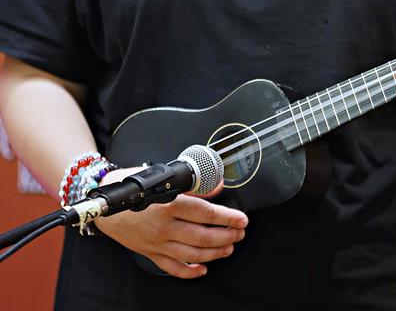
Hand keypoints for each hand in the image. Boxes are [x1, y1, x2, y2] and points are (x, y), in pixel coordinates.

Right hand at [94, 167, 247, 277]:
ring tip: (229, 247)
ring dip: (214, 252)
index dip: (227, 218)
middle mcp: (163, 226)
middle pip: (202, 236)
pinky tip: (202, 268)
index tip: (241, 219)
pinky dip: (189, 270)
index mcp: (168, 204)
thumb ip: (190, 183)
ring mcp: (156, 243)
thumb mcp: (162, 176)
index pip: (205, 213)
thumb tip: (215, 184)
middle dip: (226, 236)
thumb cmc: (129, 185)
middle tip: (240, 233)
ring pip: (192, 253)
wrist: (101, 203)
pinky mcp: (149, 252)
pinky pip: (172, 267)